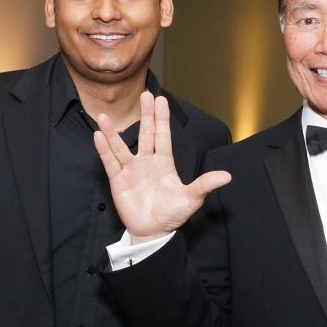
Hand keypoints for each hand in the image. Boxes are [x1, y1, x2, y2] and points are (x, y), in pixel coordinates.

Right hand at [93, 91, 230, 241]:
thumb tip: (227, 176)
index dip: (161, 118)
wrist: (153, 232)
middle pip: (145, 134)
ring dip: (113, 132)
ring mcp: (131, 170)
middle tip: (145, 95)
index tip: (160, 100)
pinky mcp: (118, 181)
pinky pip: (110, 162)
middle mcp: (147, 162)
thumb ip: (205, 184)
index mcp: (164, 163)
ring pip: (121, 147)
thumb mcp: (191, 198)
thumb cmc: (172, 214)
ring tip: (104, 115)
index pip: (163, 136)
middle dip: (145, 115)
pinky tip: (99, 135)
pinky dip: (104, 149)